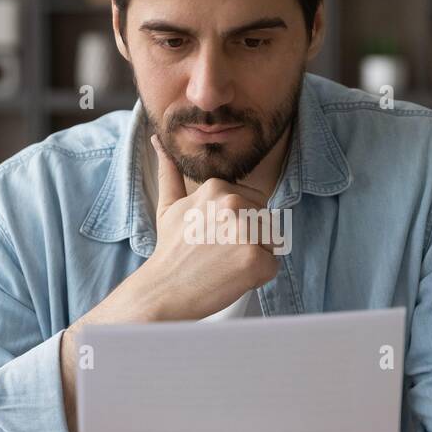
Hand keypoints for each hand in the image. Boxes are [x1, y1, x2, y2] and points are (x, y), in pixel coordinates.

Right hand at [126, 133, 278, 320]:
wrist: (162, 290)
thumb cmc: (169, 252)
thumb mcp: (169, 206)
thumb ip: (170, 172)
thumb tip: (159, 141)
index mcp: (218, 188)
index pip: (253, 204)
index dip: (239, 226)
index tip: (215, 238)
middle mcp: (234, 203)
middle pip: (265, 222)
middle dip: (249, 240)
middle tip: (218, 255)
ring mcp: (245, 231)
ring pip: (271, 244)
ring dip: (254, 258)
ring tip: (223, 266)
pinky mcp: (254, 259)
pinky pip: (272, 267)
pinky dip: (257, 278)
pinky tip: (231, 278)